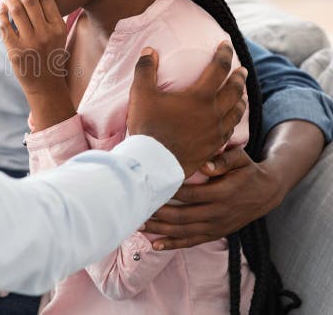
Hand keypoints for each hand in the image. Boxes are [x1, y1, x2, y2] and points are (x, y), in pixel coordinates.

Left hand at [0, 0, 74, 128]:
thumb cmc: (50, 56)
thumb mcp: (57, 36)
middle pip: (30, 1)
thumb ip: (48, 17)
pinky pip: (5, 26)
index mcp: (58, 27)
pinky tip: (1, 7)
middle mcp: (45, 34)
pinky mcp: (15, 50)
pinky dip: (2, 14)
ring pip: (16, 11)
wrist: (45, 85)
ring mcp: (29, 42)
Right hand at [127, 42, 247, 177]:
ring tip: (241, 95)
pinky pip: (230, 131)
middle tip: (242, 70)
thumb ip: (145, 70)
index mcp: (199, 96)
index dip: (224, 54)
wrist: (153, 163)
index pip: (218, 68)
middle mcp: (213, 112)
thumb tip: (149, 51)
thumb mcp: (141, 94)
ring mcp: (216, 131)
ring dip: (241, 99)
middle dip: (239, 77)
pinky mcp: (213, 147)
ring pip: (236, 112)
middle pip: (234, 90)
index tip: (226, 44)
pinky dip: (233, 121)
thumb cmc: (147, 126)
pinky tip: (229, 121)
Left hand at [142, 119, 326, 249]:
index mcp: (223, 193)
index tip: (151, 188)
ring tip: (138, 225)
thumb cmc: (247, 170)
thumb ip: (224, 159)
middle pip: (184, 216)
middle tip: (137, 209)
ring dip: (161, 230)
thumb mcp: (241, 158)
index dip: (170, 193)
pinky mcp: (216, 233)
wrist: (266, 193)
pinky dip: (173, 244)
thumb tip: (205, 164)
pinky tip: (155, 245)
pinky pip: (192, 241)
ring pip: (185, 231)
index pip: (191, 195)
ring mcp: (217, 226)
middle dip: (159, 214)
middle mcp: (219, 212)